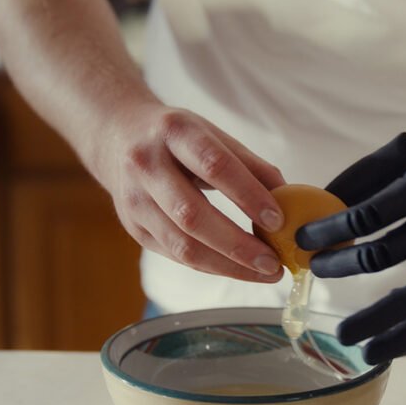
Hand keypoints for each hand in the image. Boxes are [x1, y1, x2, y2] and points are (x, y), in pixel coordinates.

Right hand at [95, 103, 286, 281]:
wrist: (116, 137)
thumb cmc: (176, 137)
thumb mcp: (212, 134)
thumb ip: (251, 165)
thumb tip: (289, 199)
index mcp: (173, 132)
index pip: (215, 166)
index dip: (248, 195)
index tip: (278, 220)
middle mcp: (147, 165)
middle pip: (193, 215)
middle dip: (239, 245)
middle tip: (273, 263)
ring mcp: (135, 200)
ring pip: (182, 245)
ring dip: (228, 266)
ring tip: (263, 273)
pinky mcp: (134, 228)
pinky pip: (177, 256)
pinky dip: (212, 266)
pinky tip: (238, 269)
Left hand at [296, 100, 405, 362]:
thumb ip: (372, 171)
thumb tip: (320, 200)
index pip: (379, 209)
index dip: (337, 226)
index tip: (303, 239)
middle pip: (397, 250)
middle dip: (350, 265)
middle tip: (314, 274)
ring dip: (382, 319)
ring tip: (346, 339)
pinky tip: (379, 348)